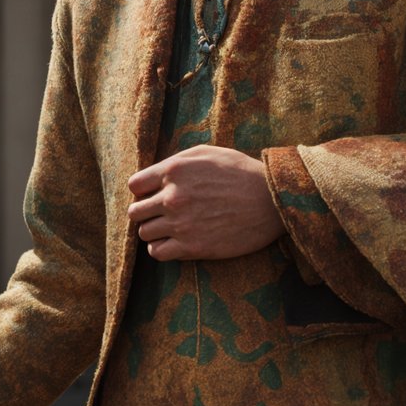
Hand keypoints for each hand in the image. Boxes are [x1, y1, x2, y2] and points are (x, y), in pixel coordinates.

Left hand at [127, 145, 284, 260]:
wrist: (271, 201)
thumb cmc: (240, 172)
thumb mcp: (207, 153)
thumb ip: (176, 162)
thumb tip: (155, 174)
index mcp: (174, 170)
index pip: (134, 185)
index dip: (143, 190)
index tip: (155, 194)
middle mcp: (172, 197)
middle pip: (135, 212)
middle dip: (146, 212)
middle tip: (162, 213)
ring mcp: (180, 224)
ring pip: (144, 233)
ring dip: (154, 231)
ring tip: (171, 228)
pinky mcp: (191, 247)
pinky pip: (157, 253)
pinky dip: (161, 248)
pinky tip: (175, 242)